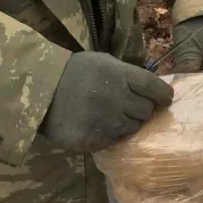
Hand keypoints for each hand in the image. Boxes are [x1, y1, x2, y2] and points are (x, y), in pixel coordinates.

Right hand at [41, 52, 172, 151]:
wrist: (38, 88)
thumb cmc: (74, 72)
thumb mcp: (103, 62)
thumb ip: (128, 75)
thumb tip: (153, 90)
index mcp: (121, 76)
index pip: (156, 89)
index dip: (163, 96)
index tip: (164, 100)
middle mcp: (117, 99)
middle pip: (146, 111)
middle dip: (142, 108)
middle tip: (128, 105)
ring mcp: (106, 122)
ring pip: (133, 128)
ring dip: (127, 122)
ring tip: (111, 115)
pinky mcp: (95, 140)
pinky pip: (115, 140)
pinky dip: (111, 134)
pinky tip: (98, 125)